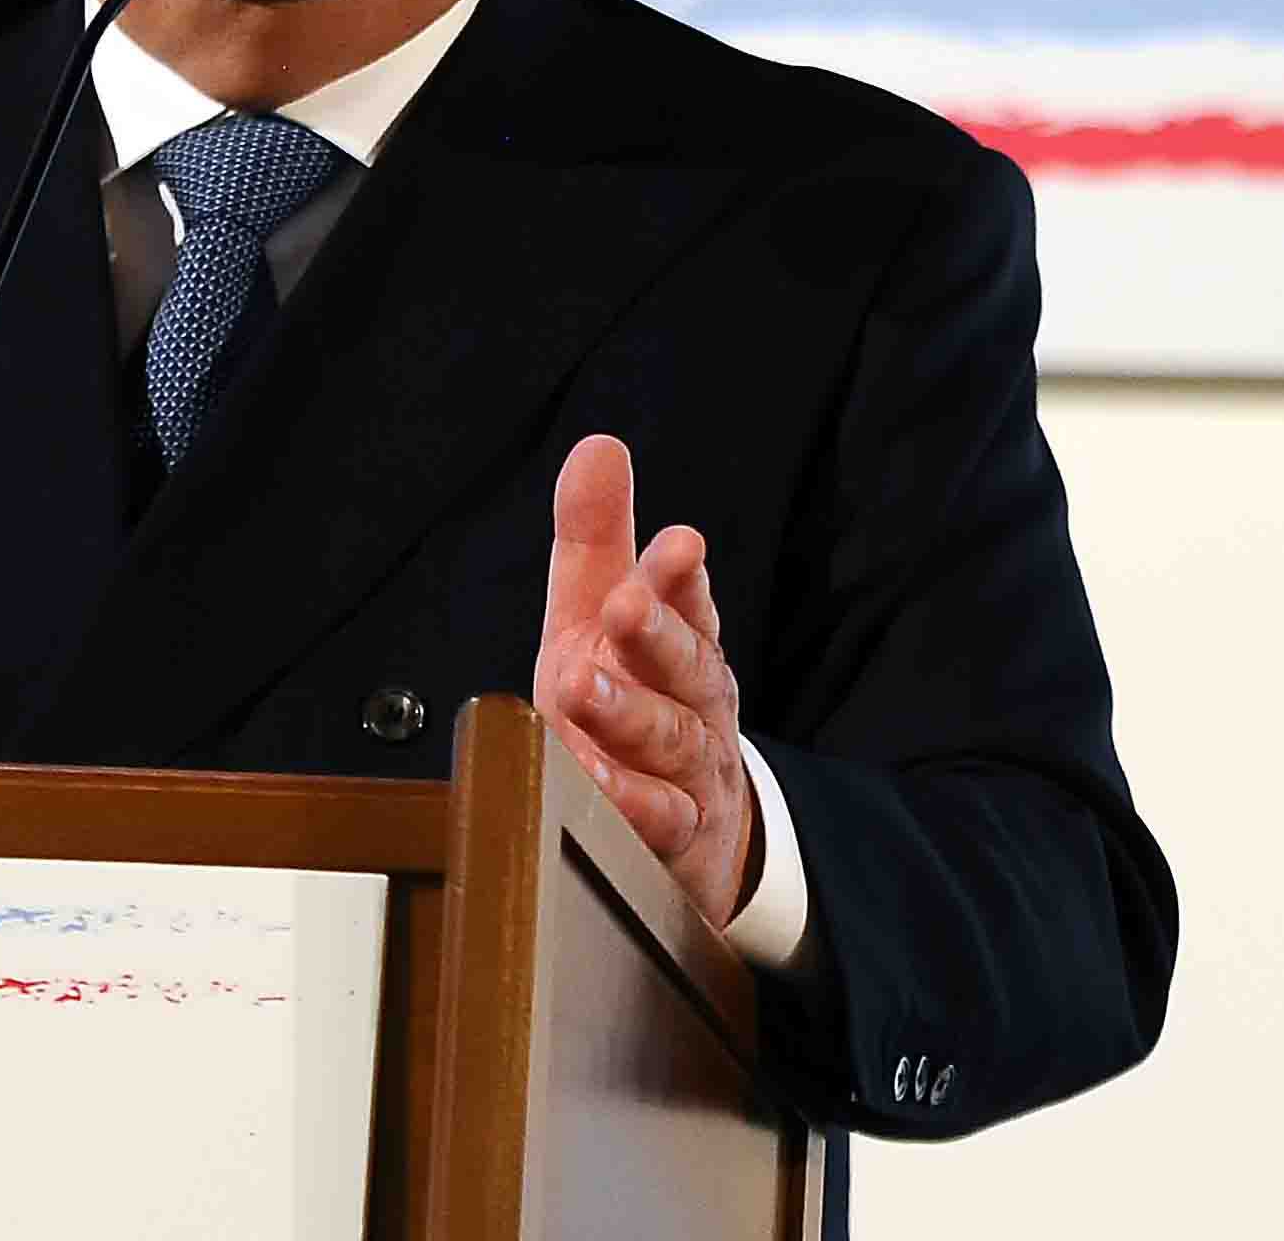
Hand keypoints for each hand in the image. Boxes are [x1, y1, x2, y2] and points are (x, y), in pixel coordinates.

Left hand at [534, 433, 757, 927]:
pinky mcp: (673, 839)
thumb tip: (598, 445)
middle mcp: (694, 702)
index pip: (688, 600)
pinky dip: (625, 801)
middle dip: (658, 632)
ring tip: (585, 690)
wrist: (698, 833)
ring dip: (630, 714)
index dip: (679, 576)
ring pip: (671, 742)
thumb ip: (596, 539)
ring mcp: (689, 773)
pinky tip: (588, 778)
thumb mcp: (599, 619)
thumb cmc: (636, 703)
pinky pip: (655, 822)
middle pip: (687, 665)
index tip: (675, 544)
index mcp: (680, 642)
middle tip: (624, 604)